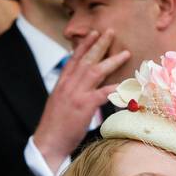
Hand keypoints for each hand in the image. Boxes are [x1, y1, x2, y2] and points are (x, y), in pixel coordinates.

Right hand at [31, 29, 131, 172]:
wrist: (48, 143)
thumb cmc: (54, 128)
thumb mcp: (59, 106)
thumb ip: (69, 95)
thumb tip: (79, 92)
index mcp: (62, 85)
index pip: (73, 60)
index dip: (84, 45)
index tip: (93, 33)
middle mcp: (68, 85)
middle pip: (86, 60)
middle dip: (99, 44)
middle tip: (110, 32)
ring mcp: (76, 94)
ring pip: (96, 71)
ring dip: (112, 61)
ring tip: (125, 53)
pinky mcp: (84, 106)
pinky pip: (104, 92)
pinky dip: (117, 88)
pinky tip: (128, 85)